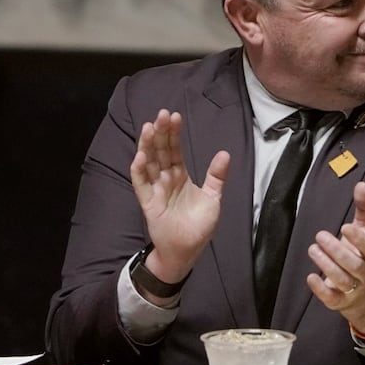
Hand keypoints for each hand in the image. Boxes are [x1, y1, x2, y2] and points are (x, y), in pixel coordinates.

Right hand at [129, 109, 229, 282]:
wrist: (188, 251)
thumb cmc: (198, 226)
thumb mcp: (213, 199)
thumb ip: (216, 177)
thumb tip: (224, 153)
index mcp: (181, 176)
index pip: (175, 150)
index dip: (174, 134)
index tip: (175, 116)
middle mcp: (166, 179)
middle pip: (161, 151)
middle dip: (161, 133)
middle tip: (162, 114)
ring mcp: (156, 190)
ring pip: (149, 163)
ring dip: (148, 145)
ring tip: (149, 127)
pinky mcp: (148, 203)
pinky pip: (141, 184)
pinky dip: (140, 170)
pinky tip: (142, 156)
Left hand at [307, 181, 364, 336]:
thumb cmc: (364, 257)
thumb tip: (361, 184)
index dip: (359, 239)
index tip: (345, 227)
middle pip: (354, 265)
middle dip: (336, 251)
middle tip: (319, 236)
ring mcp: (354, 290)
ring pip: (343, 280)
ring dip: (326, 266)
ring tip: (313, 249)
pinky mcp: (340, 302)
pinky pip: (332, 299)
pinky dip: (320, 289)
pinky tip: (310, 277)